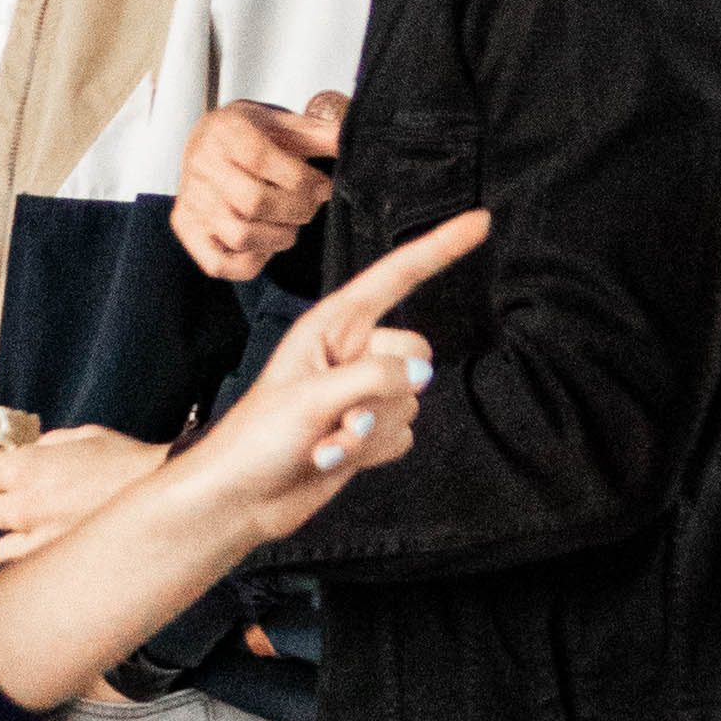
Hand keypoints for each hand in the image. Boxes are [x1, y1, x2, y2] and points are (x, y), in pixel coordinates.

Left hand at [0, 422, 169, 561]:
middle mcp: (25, 510)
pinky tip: (59, 549)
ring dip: (18, 539)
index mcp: (27, 470)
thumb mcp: (87, 437)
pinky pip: (29, 569)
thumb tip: (28, 451)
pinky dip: (38, 561)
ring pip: (2, 549)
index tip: (7, 474)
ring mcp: (39, 545)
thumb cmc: (131, 465)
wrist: (166, 502)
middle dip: (5, 504)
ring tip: (44, 531)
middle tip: (30, 500)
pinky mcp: (56, 570)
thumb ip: (48, 445)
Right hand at [175, 90, 347, 286]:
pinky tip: (264, 242)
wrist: (205, 144)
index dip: (304, 180)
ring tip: (288, 223)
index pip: (263, 160)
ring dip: (279, 236)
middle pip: (254, 203)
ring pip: (241, 236)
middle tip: (310, 206)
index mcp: (226, 132)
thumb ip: (314, 132)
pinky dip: (251, 262)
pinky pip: (220, 264)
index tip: (323, 185)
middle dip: (297, 210)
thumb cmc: (244, 136)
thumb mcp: (279, 123)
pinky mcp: (186, 229)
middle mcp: (202, 165)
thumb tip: (347, 136)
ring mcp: (192, 201)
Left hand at [177, 211, 487, 548]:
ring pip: (410, 403)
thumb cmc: (257, 439)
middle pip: (417, 353)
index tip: (481, 220)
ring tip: (322, 443)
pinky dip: (371, 454)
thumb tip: (423, 372)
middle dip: (385, 391)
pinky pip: (403, 436)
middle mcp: (351, 353)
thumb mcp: (312, 397)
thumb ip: (375, 376)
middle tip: (337, 416)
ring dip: (370, 432)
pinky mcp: (368, 431)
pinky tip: (331, 460)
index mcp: (332, 325)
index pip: (397, 277)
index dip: (439, 248)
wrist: (239, 500)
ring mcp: (362, 394)